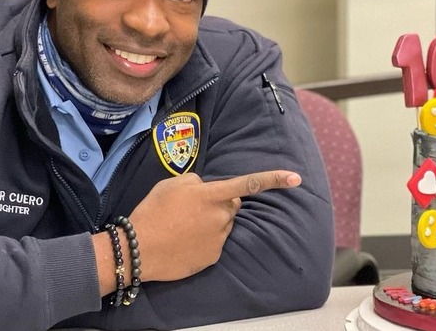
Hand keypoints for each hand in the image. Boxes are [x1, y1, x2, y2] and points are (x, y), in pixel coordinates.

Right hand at [129, 170, 300, 281]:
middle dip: (222, 203)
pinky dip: (205, 240)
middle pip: (233, 204)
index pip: (249, 184)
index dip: (274, 179)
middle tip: (194, 207)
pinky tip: (184, 241)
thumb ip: (196, 182)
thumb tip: (208, 187)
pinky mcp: (214, 256)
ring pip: (224, 224)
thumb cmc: (152, 212)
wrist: (138, 249)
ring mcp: (219, 238)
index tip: (296, 178)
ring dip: (212, 221)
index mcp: (211, 195)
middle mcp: (220, 216)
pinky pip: (216, 242)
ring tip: (184, 226)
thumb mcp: (171, 184)